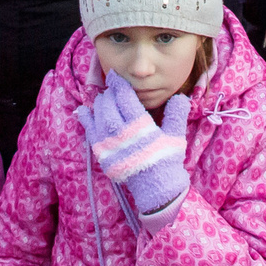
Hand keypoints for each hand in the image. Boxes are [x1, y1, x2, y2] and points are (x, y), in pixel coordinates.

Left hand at [75, 67, 189, 223]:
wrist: (157, 189)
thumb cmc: (167, 160)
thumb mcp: (176, 136)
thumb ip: (177, 114)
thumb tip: (181, 96)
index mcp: (141, 129)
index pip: (126, 100)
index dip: (120, 86)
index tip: (116, 76)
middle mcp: (122, 136)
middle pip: (110, 107)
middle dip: (110, 94)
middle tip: (112, 86)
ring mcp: (110, 147)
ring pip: (99, 118)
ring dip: (100, 104)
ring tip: (104, 97)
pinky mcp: (102, 156)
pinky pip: (90, 134)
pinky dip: (86, 120)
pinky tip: (84, 110)